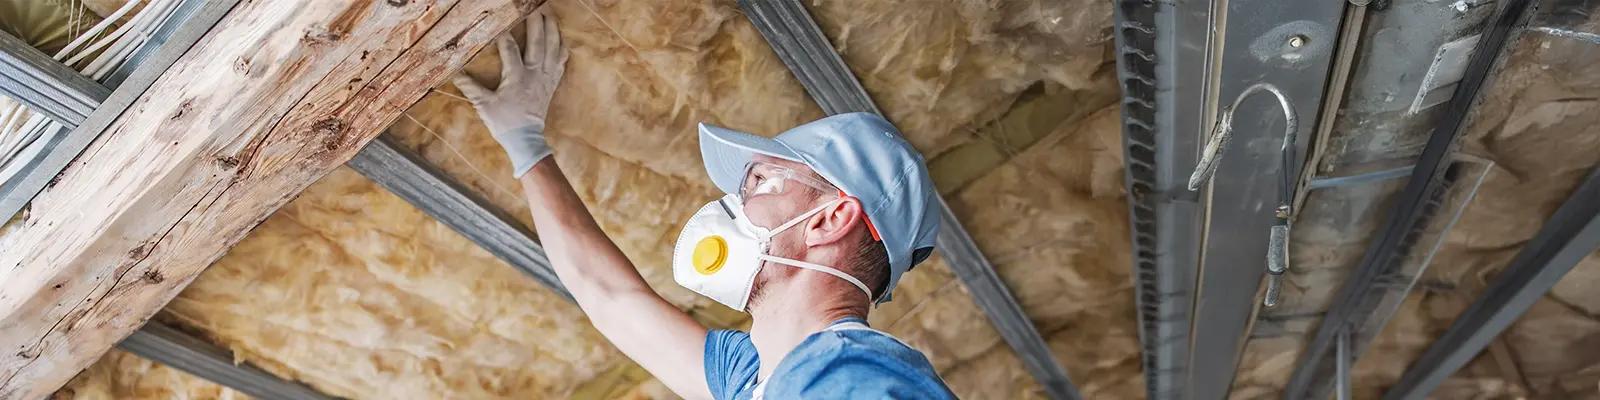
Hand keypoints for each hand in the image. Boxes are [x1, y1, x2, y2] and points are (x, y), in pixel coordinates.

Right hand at [451, 8, 567, 176]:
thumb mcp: (484, 105)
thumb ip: (470, 87)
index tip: (501, 22)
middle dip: (536, 21)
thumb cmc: (504, 122)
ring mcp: (546, 77)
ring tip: (548, 13)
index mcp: (517, 77)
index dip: (506, 34)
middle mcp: (535, 74)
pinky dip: (561, 47)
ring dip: (552, 29)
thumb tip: (455, 73)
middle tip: (534, 6)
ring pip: (553, 48)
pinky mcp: (552, 82)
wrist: (526, 139)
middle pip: (538, 42)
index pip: (511, 49)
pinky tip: (560, 38)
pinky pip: (561, 61)